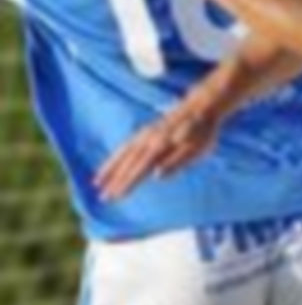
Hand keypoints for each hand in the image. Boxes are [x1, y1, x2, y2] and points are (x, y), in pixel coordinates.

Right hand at [95, 97, 220, 199]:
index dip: (127, 183)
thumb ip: (176, 162)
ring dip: (109, 168)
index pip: (140, 168)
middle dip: (115, 181)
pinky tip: (110, 166)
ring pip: (123, 152)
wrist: (202, 107)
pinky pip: (126, 145)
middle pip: (129, 162)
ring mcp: (146, 133)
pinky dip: (115, 156)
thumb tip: (156, 175)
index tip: (116, 197)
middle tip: (104, 198)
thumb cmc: (203, 132)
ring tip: (96, 182)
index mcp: (162, 144)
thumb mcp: (196, 149)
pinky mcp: (146, 131)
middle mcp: (150, 138)